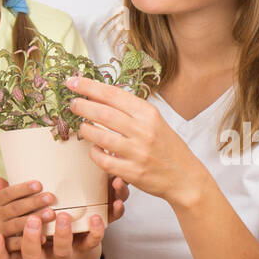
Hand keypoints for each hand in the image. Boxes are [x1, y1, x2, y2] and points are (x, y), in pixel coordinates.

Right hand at [0, 175, 129, 258]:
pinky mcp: (86, 249)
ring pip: (62, 249)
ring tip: (62, 216)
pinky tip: (96, 217)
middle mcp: (44, 254)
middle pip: (33, 252)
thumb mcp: (28, 221)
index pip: (9, 249)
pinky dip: (96, 230)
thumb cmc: (47, 231)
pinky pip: (92, 242)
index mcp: (26, 248)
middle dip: (31, 236)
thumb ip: (13, 202)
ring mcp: (65, 253)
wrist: (78, 256)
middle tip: (32, 219)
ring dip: (62, 233)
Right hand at [0, 178, 54, 256]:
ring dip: (34, 219)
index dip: (23, 188)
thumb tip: (2, 178)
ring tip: (51, 214)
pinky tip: (43, 238)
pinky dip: (28, 240)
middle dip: (34, 202)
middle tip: (51, 197)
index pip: (8, 194)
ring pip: (17, 224)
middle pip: (16, 208)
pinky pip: (14, 244)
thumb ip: (0, 193)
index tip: (39, 184)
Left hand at [65, 76, 202, 204]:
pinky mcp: (133, 172)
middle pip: (103, 113)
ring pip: (100, 136)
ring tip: (82, 127)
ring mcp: (138, 152)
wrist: (185, 177)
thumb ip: (130, 110)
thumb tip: (99, 96)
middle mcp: (144, 131)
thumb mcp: (155, 122)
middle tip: (73, 104)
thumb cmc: (168, 148)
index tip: (73, 81)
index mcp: (149, 114)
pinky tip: (95, 149)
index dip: (89, 86)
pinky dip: (94, 153)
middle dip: (82, 106)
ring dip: (85, 130)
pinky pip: (103, 160)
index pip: (114, 94)